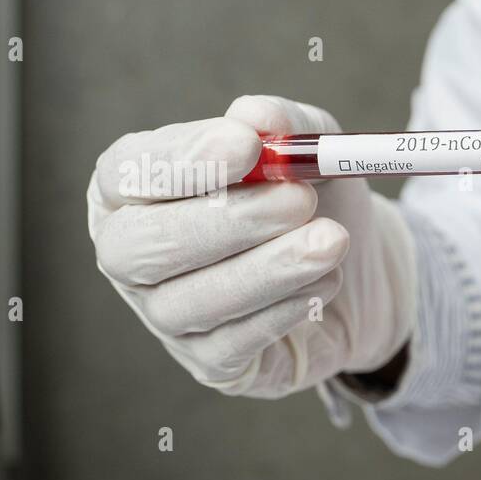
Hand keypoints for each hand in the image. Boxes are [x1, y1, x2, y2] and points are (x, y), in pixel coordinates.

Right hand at [88, 95, 417, 397]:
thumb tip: (257, 116)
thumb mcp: (308, 147)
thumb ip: (285, 125)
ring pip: (189, 302)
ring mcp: (164, 316)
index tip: (246, 145)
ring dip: (267, 269)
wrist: (354, 267)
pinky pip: (233, 344)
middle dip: (227, 221)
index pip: (126, 173)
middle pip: (142, 246)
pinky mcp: (210, 363)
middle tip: (300, 200)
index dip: (182, 161)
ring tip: (331, 241)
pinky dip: (283, 311)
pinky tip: (324, 284)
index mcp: (134, 189)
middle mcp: (132, 254)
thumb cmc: (308, 198)